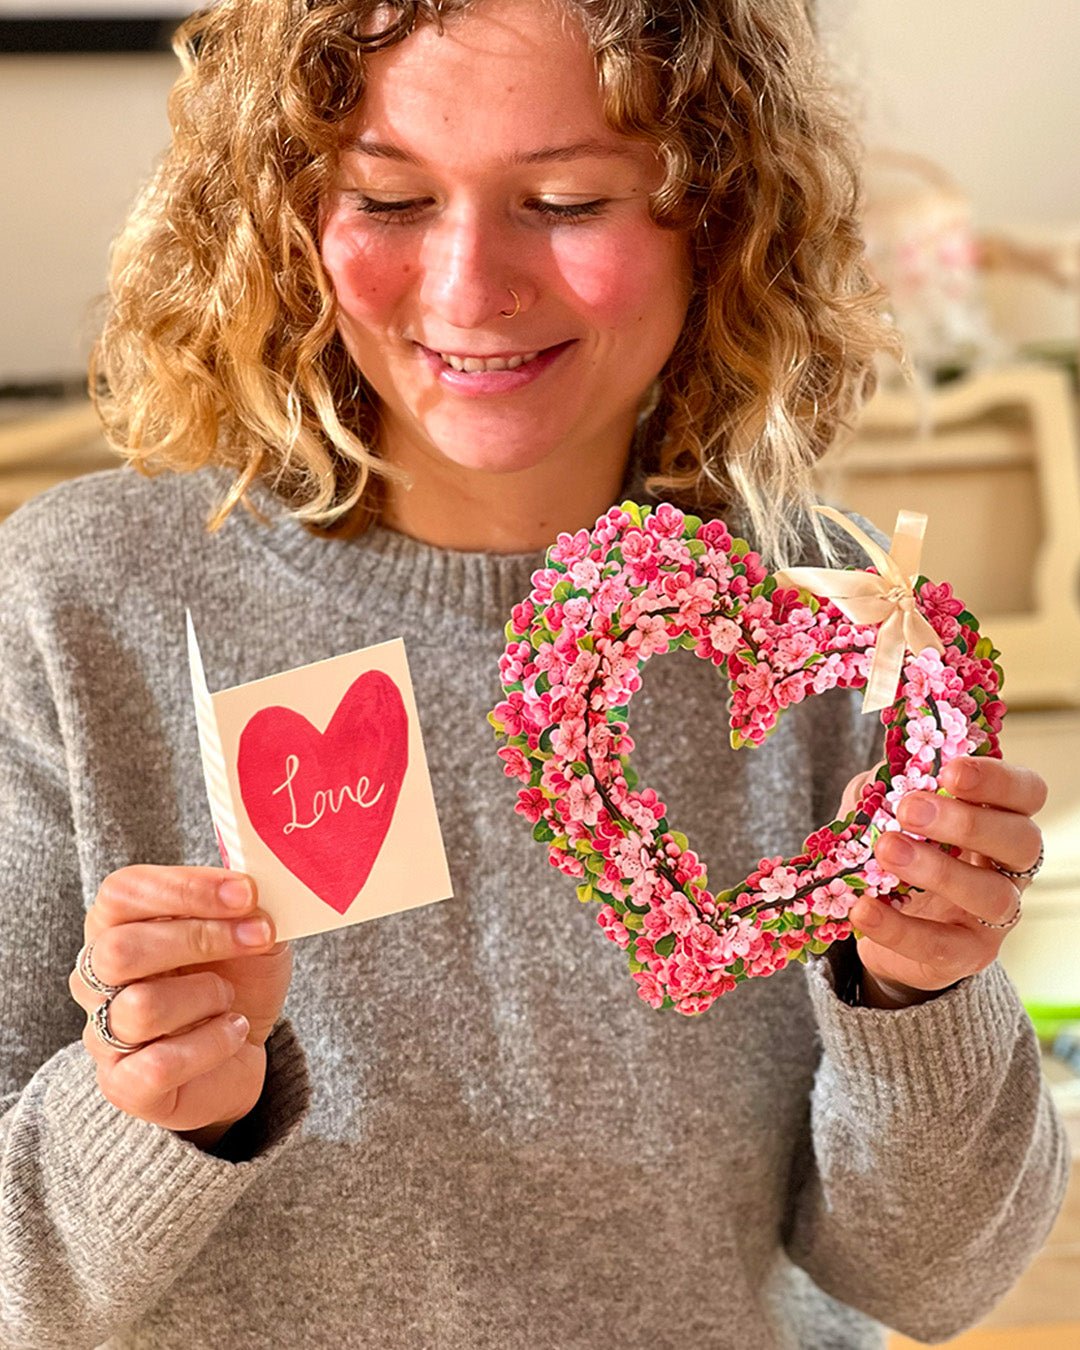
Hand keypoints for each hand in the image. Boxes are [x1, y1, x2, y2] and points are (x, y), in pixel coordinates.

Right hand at [69, 866, 291, 1145]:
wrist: (242, 1049)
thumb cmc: (237, 977)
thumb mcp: (252, 930)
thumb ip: (248, 904)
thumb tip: (252, 883)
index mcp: (118, 923)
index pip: (123, 891)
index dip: (185, 888)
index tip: (246, 893)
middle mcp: (96, 976)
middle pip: (120, 950)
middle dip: (200, 939)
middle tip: (258, 936)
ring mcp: (103, 1032)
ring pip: (141, 1008)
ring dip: (208, 996)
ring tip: (231, 998)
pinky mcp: (123, 1084)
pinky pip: (160, 1064)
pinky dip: (212, 1044)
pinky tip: (233, 1032)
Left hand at [835, 756, 1045, 1008]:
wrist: (882, 925)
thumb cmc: (896, 851)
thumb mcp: (884, 813)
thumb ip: (882, 792)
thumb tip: (872, 781)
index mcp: (999, 819)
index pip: (1026, 794)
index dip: (998, 780)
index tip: (951, 771)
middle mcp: (1009, 867)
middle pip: (1021, 841)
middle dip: (967, 822)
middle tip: (910, 810)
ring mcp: (993, 916)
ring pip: (991, 895)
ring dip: (937, 870)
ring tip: (886, 851)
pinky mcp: (965, 955)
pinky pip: (940, 945)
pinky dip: (898, 927)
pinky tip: (864, 908)